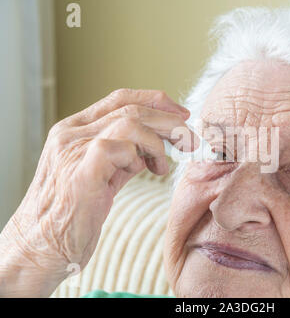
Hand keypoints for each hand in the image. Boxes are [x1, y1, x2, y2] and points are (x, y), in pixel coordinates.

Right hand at [0, 89, 195, 296]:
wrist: (42, 247)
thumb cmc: (74, 213)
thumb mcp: (104, 175)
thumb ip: (125, 155)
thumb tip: (155, 144)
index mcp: (75, 129)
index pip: (120, 99)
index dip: (156, 102)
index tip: (182, 113)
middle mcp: (71, 133)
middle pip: (131, 108)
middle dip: (169, 122)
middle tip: (190, 140)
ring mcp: (72, 150)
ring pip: (129, 122)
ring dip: (156, 143)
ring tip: (162, 167)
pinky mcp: (80, 172)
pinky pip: (118, 147)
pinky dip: (137, 158)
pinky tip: (140, 173)